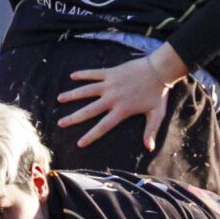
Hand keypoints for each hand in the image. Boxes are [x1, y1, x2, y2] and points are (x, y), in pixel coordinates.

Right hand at [58, 51, 175, 150]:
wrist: (159, 70)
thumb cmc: (158, 94)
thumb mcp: (156, 115)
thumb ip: (150, 131)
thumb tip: (149, 148)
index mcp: (121, 110)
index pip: (103, 127)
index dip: (91, 136)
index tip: (79, 143)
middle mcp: (112, 98)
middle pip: (88, 110)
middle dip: (73, 118)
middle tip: (60, 123)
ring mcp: (109, 84)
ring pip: (86, 90)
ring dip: (72, 95)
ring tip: (60, 99)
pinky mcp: (110, 72)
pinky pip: (93, 73)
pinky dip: (83, 74)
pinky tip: (72, 76)